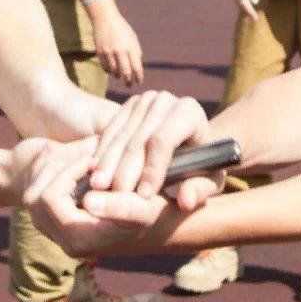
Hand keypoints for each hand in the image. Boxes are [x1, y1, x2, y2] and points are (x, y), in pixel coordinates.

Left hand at [13, 134, 171, 257]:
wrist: (164, 229)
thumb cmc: (156, 214)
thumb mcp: (142, 207)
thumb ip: (117, 205)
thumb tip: (88, 200)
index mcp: (79, 239)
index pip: (48, 199)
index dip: (66, 173)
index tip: (92, 159)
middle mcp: (66, 244)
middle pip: (34, 199)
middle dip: (54, 172)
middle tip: (82, 157)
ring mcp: (64, 238)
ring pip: (34, 200)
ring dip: (53, 175)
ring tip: (79, 160)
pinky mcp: (67, 230)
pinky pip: (43, 203)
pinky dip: (54, 181)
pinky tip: (75, 166)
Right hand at [84, 90, 219, 208]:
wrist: (190, 143)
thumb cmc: (201, 165)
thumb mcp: (208, 180)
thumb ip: (200, 191)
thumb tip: (186, 201)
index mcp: (189, 112)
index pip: (164, 140)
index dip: (151, 168)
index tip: (142, 196)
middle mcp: (165, 100)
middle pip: (139, 138)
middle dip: (125, 170)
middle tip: (113, 196)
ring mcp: (144, 100)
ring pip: (122, 135)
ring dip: (108, 163)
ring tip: (97, 187)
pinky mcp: (128, 105)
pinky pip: (110, 130)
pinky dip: (102, 153)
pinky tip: (93, 172)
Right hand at [89, 0, 144, 85]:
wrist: (105, 19)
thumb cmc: (122, 29)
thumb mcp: (133, 38)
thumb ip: (136, 52)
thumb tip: (137, 67)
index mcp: (131, 47)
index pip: (137, 67)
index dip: (139, 77)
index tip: (139, 82)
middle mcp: (120, 50)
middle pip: (125, 72)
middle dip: (128, 81)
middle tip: (129, 85)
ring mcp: (109, 52)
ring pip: (114, 71)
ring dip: (117, 75)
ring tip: (119, 76)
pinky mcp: (100, 52)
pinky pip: (105, 67)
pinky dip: (109, 70)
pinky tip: (111, 70)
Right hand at [228, 0, 259, 19]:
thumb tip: (254, 2)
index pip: (244, 2)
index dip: (249, 11)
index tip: (255, 18)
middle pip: (240, 4)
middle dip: (247, 11)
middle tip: (255, 18)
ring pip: (237, 2)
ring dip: (244, 8)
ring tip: (252, 14)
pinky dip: (242, 3)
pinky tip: (247, 6)